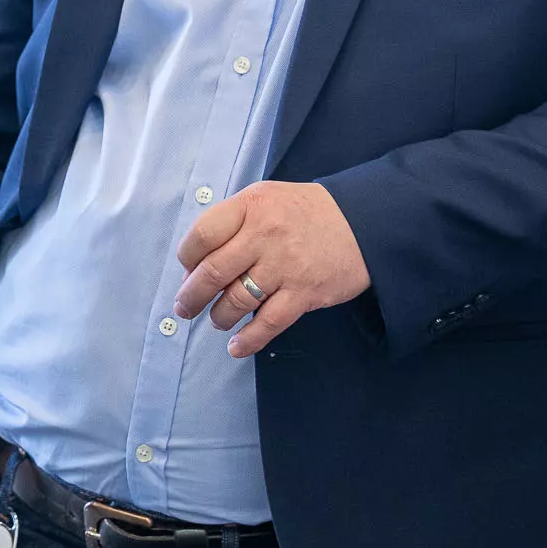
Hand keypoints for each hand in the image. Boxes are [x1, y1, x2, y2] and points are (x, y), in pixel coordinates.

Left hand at [173, 180, 370, 357]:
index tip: (186, 271)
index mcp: (251, 206)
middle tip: (184, 307)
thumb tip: (195, 268)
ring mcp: (286, 265)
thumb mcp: (264, 199)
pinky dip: (250, 339)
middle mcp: (265, 235)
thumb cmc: (302, 212)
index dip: (186, 258)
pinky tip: (236, 347)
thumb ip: (230, 225)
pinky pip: (270, 322)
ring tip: (216, 320)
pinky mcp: (306, 293)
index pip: (202, 234)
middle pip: (214, 271)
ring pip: (237, 299)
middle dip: (191, 295)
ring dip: (219, 316)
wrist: (362, 222)